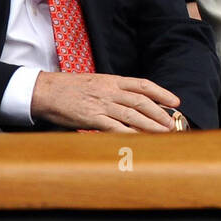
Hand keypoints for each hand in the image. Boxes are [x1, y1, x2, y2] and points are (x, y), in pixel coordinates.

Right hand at [29, 72, 180, 131]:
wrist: (44, 90)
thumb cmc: (68, 88)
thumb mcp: (95, 82)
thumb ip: (113, 91)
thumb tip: (131, 101)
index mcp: (112, 80)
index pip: (143, 85)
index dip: (162, 93)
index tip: (175, 101)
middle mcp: (110, 91)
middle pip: (142, 101)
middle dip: (160, 113)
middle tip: (173, 123)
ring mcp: (101, 104)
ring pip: (133, 115)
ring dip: (151, 125)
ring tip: (164, 133)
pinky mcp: (91, 118)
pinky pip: (115, 127)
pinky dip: (130, 134)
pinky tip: (141, 140)